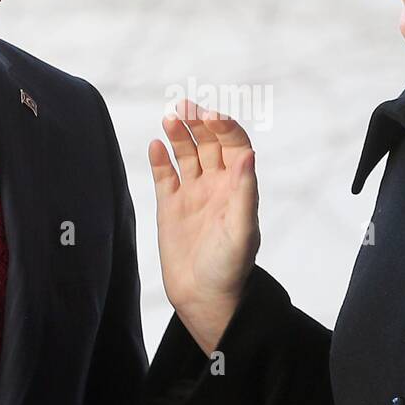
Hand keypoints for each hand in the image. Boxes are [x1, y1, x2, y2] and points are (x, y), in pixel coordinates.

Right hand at [148, 98, 260, 354]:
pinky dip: (160, 158)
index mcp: (239, 187)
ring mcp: (193, 194)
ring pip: (186, 153)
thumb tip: (248, 154)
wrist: (204, 298)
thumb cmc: (229, 267)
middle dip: (198, 122)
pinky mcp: (170, 206)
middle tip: (184, 107)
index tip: (210, 117)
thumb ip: (246, 192)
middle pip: (209, 142)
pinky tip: (156, 145)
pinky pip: (165, 174)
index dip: (224, 128)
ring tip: (169, 119)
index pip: (234, 145)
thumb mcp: (242, 230)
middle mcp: (217, 185)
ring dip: (179, 135)